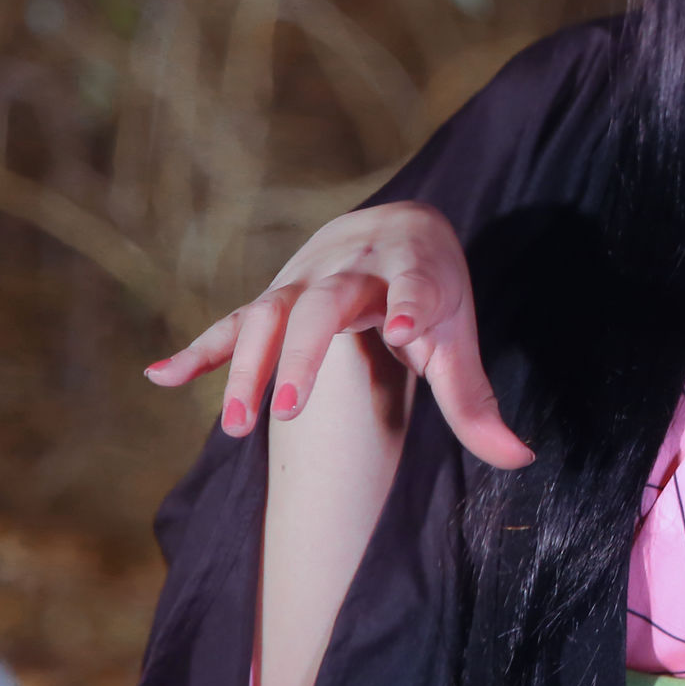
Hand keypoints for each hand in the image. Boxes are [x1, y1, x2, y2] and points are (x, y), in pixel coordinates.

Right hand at [144, 201, 533, 469]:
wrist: (398, 225)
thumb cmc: (435, 293)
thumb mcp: (459, 336)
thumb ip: (477, 399)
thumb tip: (522, 460)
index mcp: (413, 269)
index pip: (413, 286)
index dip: (408, 304)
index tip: (402, 331)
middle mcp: (355, 269)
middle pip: (325, 304)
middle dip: (305, 352)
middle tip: (289, 410)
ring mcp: (307, 279)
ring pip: (271, 312)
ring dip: (248, 365)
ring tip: (236, 426)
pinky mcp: (276, 296)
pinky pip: (233, 321)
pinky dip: (200, 348)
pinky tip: (161, 376)